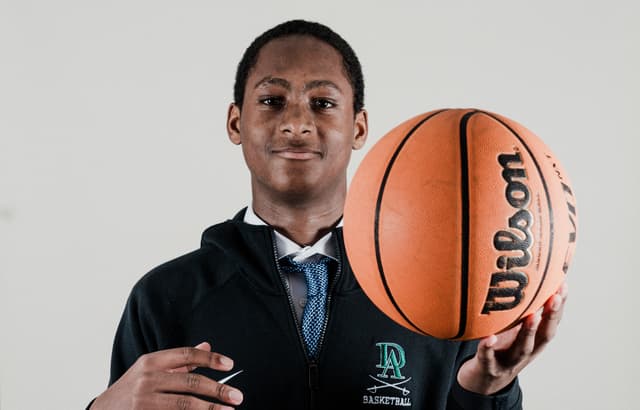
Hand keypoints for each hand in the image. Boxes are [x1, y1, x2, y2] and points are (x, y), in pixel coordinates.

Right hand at [90, 342, 243, 409]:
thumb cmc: (132, 389)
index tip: (229, 365)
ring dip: (210, 409)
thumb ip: (180, 360)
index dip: (210, 359)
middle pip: (190, 383)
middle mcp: (147, 380)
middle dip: (217, 390)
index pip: (186, 354)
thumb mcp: (151, 369)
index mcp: (151, 362)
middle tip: (237, 396)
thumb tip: (207, 346)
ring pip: (185, 405)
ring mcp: (144, 402)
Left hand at [457, 280, 568, 394]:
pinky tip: (488, 338)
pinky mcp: (488, 367)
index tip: (563, 284)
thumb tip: (525, 276)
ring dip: (528, 332)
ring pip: (522, 348)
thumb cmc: (501, 347)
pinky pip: (487, 358)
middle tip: (556, 297)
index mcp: (534, 340)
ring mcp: (509, 361)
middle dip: (551, 316)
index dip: (559, 305)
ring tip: (532, 316)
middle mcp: (527, 351)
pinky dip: (488, 348)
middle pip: (544, 335)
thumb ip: (520, 309)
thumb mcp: (513, 328)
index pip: (552, 321)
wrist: (484, 380)